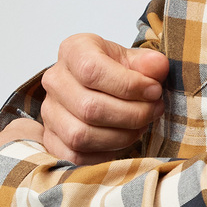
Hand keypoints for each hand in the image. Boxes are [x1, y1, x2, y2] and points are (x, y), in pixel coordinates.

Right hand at [39, 33, 170, 162]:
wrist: (99, 88)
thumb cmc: (116, 72)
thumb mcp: (134, 60)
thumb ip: (148, 63)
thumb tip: (158, 67)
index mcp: (73, 51)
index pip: (92, 71)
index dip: (128, 85)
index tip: (154, 91)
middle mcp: (55, 80)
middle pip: (89, 107)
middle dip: (131, 114)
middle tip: (154, 111)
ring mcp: (49, 112)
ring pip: (81, 135)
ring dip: (120, 136)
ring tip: (141, 126)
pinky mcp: (51, 139)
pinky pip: (75, 156)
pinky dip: (104, 153)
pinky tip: (122, 140)